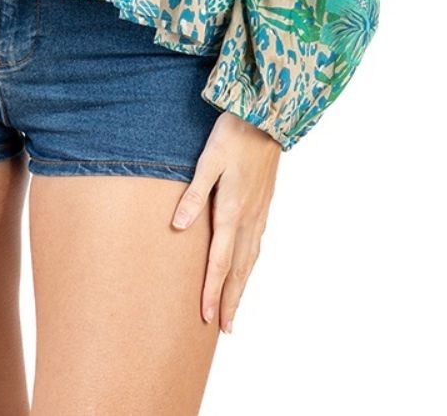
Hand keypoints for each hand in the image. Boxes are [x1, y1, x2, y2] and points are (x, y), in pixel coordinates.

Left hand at [170, 110, 281, 331]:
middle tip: (225, 329)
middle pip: (238, 270)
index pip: (219, 262)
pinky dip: (251, 266)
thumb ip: (194, 193)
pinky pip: (257, 245)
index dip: (212, 291)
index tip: (207, 318)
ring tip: (235, 308)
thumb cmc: (233, 134)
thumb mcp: (208, 159)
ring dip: (242, 287)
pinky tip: (247, 268)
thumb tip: (178, 226)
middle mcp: (248, 218)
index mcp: (232, 211)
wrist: (267, 117)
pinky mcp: (264, 205)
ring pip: (250, 260)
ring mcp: (259, 213)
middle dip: (231, 300)